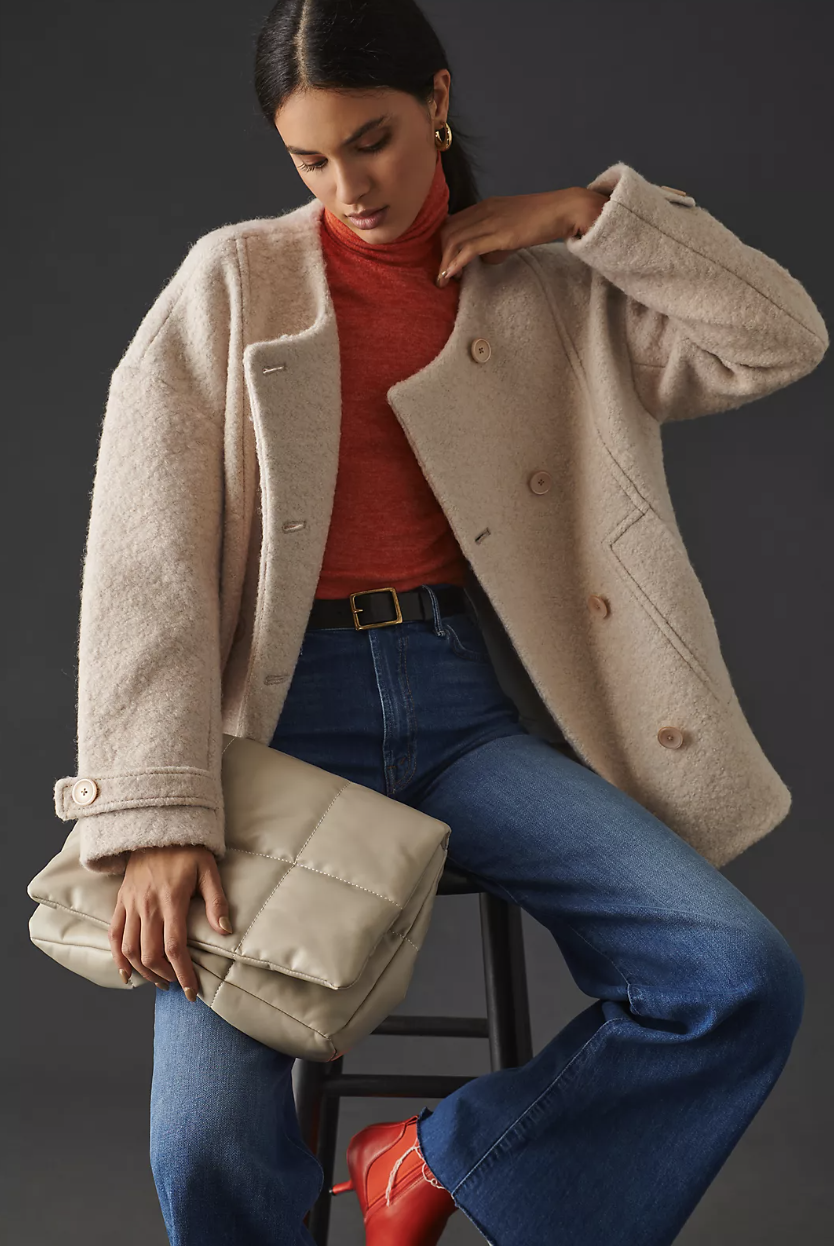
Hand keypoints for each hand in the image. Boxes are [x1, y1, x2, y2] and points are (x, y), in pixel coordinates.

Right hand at [109, 844, 232, 1001]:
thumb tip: (224, 930)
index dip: (183, 974)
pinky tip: (126, 973)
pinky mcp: (121, 901)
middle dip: (165, 976)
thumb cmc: (188, 850)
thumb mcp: (208, 870)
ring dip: (143, 972)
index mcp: (171, 900)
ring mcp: (131, 904)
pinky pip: (114, 935)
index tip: (192, 992)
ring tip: (160, 981)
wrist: (157, 829)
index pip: (174, 947)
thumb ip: (216, 901)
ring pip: (130, 949)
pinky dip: (117, 957)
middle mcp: (147, 906)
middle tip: (178, 985)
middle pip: (150, 954)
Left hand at [436, 187, 610, 285]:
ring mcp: (490, 220)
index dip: (443, 244)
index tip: (442, 263)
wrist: (564, 209)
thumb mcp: (513, 231)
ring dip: (444, 263)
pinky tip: (450, 275)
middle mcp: (483, 210)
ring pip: (454, 239)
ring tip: (442, 281)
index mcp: (484, 207)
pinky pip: (469, 247)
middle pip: (447, 230)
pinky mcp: (499, 233)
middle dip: (439, 255)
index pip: (452, 222)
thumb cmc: (542, 221)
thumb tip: (484, 259)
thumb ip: (496, 244)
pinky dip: (456, 262)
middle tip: (440, 276)